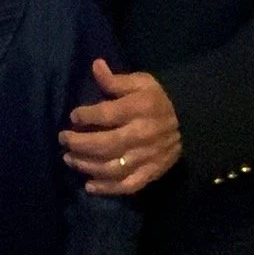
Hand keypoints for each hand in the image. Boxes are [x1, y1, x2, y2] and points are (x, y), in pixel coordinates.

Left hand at [60, 60, 180, 193]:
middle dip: (79, 143)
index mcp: (140, 109)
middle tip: (63, 139)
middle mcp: (142, 135)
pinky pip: (126, 186)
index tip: (74, 116)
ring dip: (86, 165)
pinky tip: (89, 186)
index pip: (107, 114)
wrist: (190, 124)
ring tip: (69, 159)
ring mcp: (146, 157)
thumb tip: (96, 65)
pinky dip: (106, 189)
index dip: (86, 116)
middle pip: (105, 144)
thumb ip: (116, 80)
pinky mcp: (150, 174)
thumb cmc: (158, 100)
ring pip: (111, 167)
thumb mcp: (142, 82)